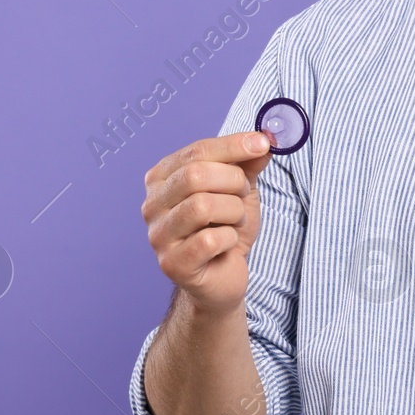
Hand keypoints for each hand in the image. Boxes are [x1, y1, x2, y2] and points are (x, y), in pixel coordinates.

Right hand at [142, 131, 274, 315]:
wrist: (223, 276)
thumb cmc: (226, 228)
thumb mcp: (240, 189)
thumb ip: (247, 163)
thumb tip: (262, 139)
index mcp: (162, 178)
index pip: (196, 151)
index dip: (233, 145)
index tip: (262, 143)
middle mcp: (152, 204)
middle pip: (195, 175)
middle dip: (233, 182)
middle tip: (243, 196)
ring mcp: (158, 235)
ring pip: (202, 206)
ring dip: (233, 211)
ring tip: (235, 221)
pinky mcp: (172, 264)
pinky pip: (209, 240)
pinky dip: (229, 239)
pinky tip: (226, 245)